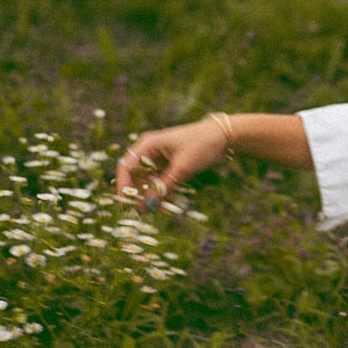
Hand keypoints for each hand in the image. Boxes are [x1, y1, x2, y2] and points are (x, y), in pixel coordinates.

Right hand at [115, 118, 229, 207]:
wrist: (223, 136)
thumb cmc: (202, 146)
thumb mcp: (182, 168)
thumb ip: (164, 186)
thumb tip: (148, 205)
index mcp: (148, 144)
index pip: (126, 167)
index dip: (124, 186)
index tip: (126, 203)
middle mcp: (150, 150)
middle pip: (135, 174)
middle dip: (138, 193)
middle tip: (142, 211)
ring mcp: (160, 157)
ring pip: (148, 179)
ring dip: (151, 194)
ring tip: (157, 210)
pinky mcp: (170, 163)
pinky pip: (160, 180)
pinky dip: (162, 191)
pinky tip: (167, 203)